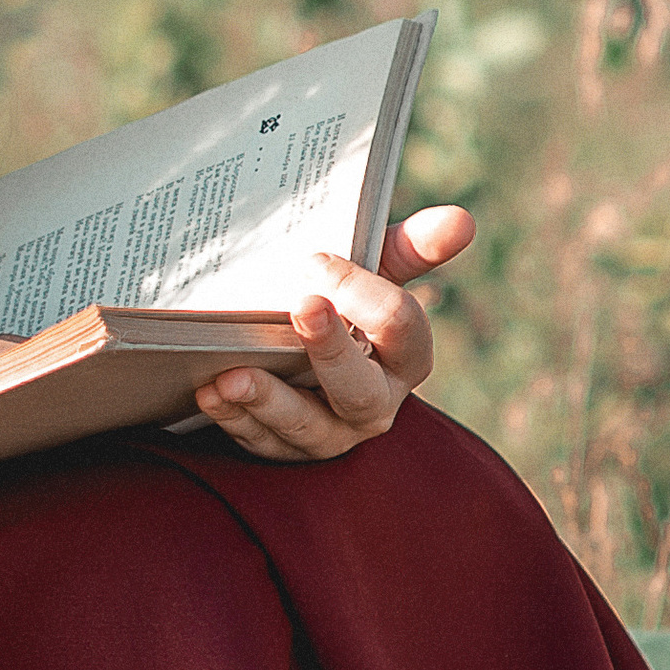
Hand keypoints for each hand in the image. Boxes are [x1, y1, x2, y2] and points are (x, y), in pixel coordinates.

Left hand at [190, 205, 473, 464]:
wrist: (293, 343)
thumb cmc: (344, 303)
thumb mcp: (374, 269)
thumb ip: (410, 246)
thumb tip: (460, 220)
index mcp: (406, 354)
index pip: (400, 324)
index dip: (360, 291)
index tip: (316, 262)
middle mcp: (377, 402)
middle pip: (361, 387)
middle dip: (330, 350)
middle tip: (300, 309)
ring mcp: (332, 433)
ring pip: (308, 428)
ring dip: (268, 402)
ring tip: (230, 377)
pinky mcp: (288, 450)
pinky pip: (263, 443)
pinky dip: (234, 420)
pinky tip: (209, 394)